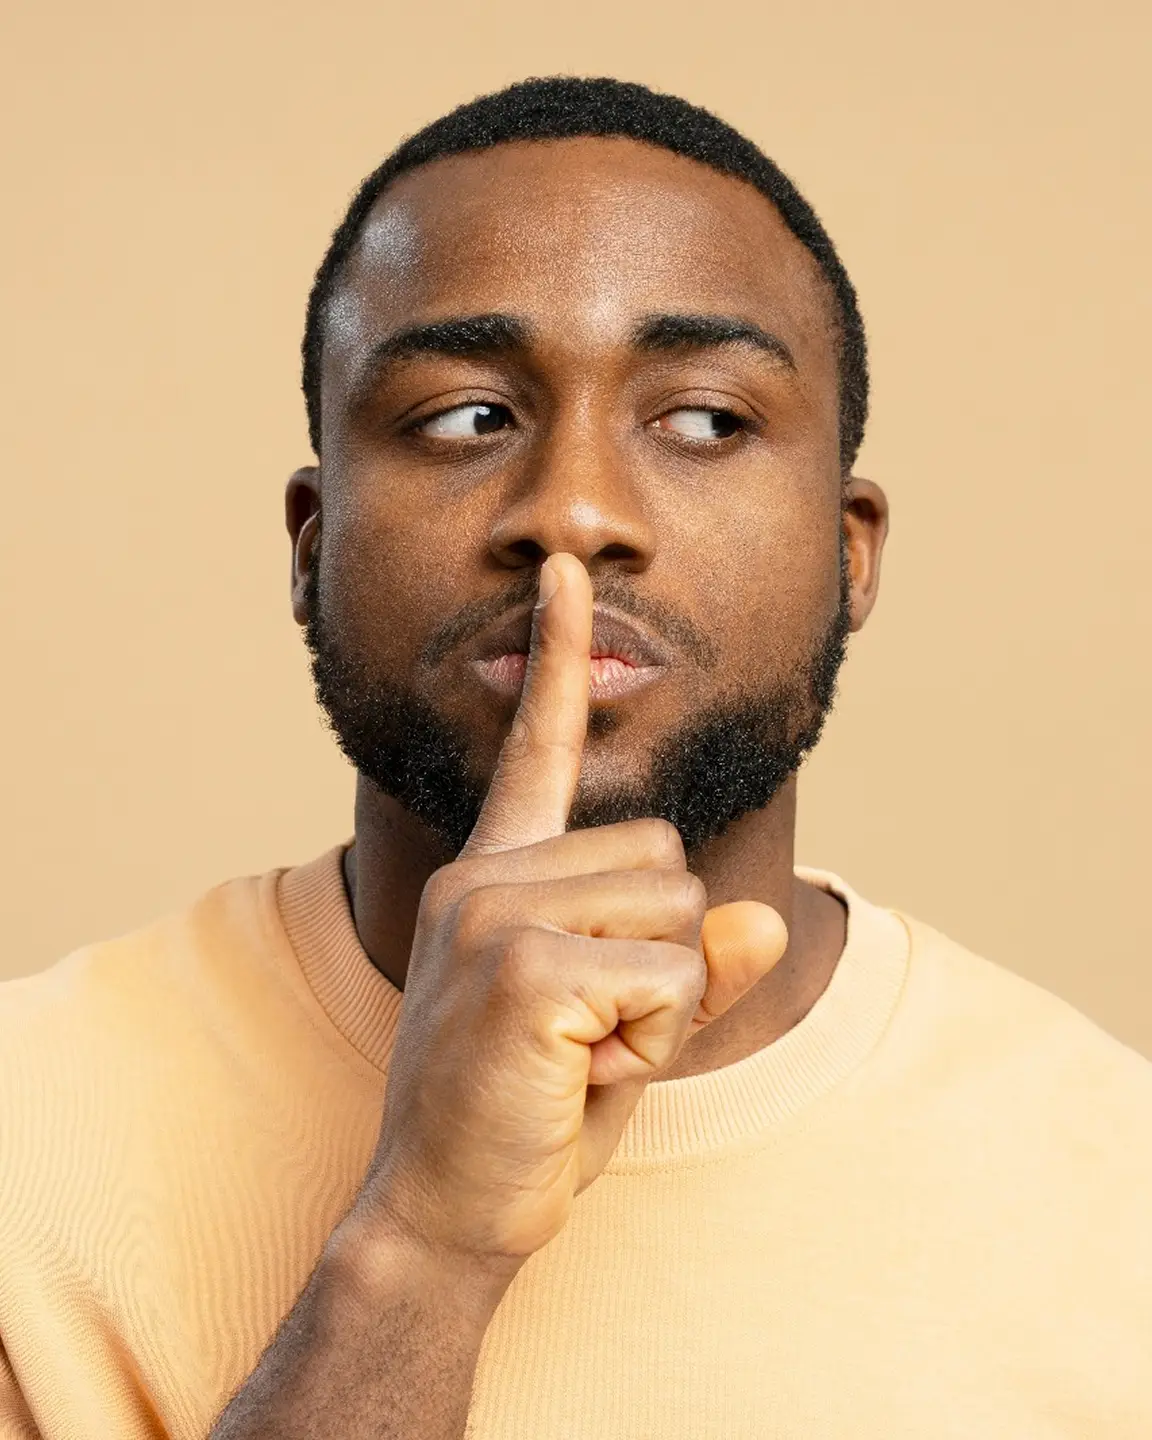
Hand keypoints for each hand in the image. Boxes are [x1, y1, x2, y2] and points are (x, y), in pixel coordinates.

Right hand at [356, 553, 787, 1277]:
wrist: (442, 1213)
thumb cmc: (529, 1112)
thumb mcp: (624, 1027)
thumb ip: (686, 963)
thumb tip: (762, 916)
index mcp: (498, 870)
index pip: (540, 745)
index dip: (561, 656)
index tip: (566, 573)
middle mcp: (487, 872)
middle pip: (666, 853)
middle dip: (663, 950)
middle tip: (589, 1026)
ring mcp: (495, 910)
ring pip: (679, 910)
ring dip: (663, 997)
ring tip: (582, 1048)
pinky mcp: (520, 964)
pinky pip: (672, 975)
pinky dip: (657, 1038)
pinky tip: (580, 1070)